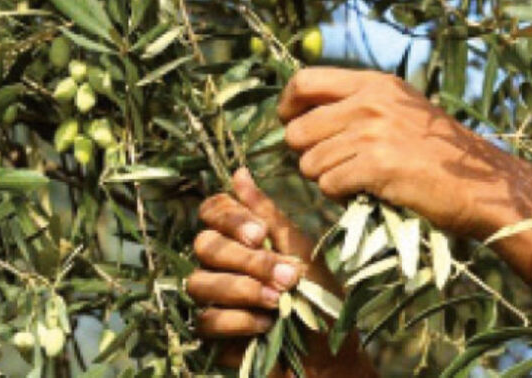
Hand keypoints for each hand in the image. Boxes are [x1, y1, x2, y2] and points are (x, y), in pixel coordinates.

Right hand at [191, 168, 375, 375]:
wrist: (333, 360)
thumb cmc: (322, 302)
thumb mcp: (302, 252)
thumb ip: (268, 215)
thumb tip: (239, 172)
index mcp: (242, 239)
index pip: (212, 211)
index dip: (230, 219)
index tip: (261, 235)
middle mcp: (222, 264)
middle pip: (205, 245)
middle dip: (246, 260)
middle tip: (286, 276)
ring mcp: (214, 299)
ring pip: (199, 281)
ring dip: (242, 290)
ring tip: (278, 301)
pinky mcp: (212, 333)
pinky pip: (206, 319)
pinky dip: (238, 321)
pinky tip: (265, 326)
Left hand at [279, 67, 525, 238]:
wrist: (484, 184)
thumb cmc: (439, 151)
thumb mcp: (400, 108)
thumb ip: (357, 103)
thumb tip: (302, 112)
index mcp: (373, 84)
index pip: (303, 81)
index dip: (287, 105)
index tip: (289, 123)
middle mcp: (370, 102)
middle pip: (297, 130)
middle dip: (306, 154)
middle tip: (332, 165)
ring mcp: (373, 133)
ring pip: (309, 162)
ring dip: (325, 178)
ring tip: (356, 179)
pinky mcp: (377, 166)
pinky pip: (329, 184)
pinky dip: (340, 195)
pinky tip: (365, 192)